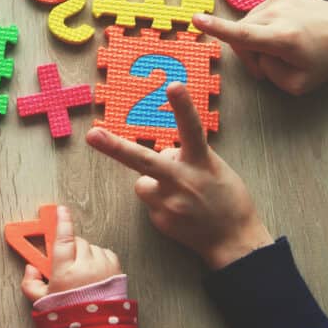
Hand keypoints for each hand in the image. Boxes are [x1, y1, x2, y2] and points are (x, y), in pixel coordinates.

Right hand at [20, 205, 121, 298]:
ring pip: (91, 247)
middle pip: (77, 242)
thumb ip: (30, 284)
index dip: (61, 222)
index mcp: (66, 272)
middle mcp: (86, 267)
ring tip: (81, 273)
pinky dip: (98, 259)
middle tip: (66, 262)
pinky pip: (105, 253)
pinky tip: (93, 273)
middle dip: (70, 248)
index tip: (60, 210)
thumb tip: (30, 268)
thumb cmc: (68, 317)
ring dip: (85, 254)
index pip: (63, 239)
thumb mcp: (42, 303)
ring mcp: (103, 268)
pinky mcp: (116, 270)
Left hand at [86, 82, 273, 269]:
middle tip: (92, 135)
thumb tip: (164, 153)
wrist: (235, 242)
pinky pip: (150, 202)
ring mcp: (170, 203)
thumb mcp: (215, 168)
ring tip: (179, 194)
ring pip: (143, 182)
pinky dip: (160, 202)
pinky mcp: (160, 220)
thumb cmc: (228, 199)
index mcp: (201, 162)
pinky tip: (180, 211)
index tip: (173, 85)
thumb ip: (188, 155)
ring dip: (153, 183)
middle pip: (144, 160)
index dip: (183, 106)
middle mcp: (183, 181)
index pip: (191, 128)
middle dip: (114, 147)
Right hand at [194, 0, 327, 94]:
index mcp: (283, 38)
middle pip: (242, 34)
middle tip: (266, 67)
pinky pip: (260, 11)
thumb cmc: (325, 59)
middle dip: (249, 53)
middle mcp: (277, 13)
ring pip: (248, 22)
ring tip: (279, 47)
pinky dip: (266, 22)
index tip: (196, 19)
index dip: (217, 28)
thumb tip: (255, 54)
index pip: (243, 34)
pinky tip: (285, 27)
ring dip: (257, 37)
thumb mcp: (298, 84)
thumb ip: (268, 73)